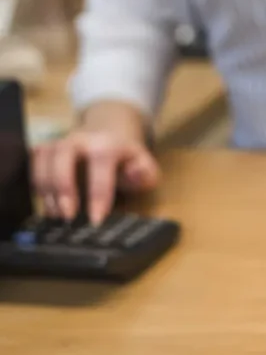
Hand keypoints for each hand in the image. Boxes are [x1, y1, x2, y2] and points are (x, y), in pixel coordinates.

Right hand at [32, 101, 160, 224]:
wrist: (109, 136)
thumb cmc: (127, 160)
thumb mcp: (145, 166)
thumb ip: (145, 173)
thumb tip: (134, 173)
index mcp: (107, 143)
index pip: (101, 165)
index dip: (98, 194)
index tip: (96, 219)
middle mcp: (79, 139)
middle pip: (62, 157)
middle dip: (63, 188)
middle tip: (68, 217)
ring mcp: (59, 143)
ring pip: (42, 161)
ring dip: (47, 191)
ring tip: (57, 216)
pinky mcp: (44, 150)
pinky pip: (32, 165)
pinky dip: (36, 186)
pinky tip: (48, 206)